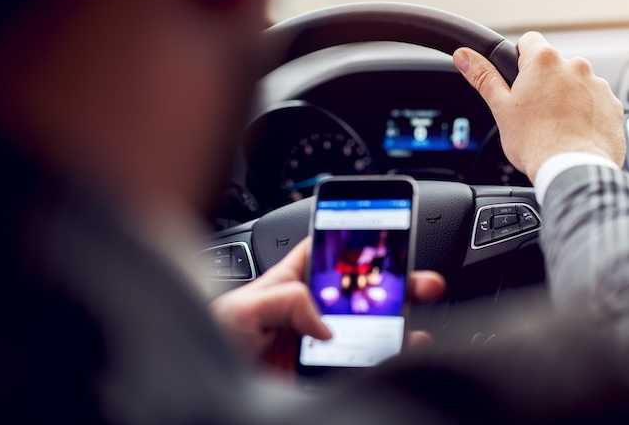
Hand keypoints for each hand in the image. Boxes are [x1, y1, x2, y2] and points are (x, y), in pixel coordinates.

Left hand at [209, 238, 445, 372]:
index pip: (322, 254)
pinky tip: (400, 351)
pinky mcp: (321, 376)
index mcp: (285, 286)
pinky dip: (385, 358)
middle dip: (389, 282)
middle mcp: (306, 314)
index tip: (381, 232)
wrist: (209, 395)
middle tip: (418, 280)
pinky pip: (360, 364)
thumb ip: (282, 301)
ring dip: (395, 322)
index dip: (349, 240)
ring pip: (364, 329)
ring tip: (417, 317)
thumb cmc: (210, 344)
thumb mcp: (240, 310)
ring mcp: (316, 346)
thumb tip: (324, 321)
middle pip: (355, 291)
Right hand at [453, 32, 624, 181]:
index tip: (518, 77)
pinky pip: (597, 103)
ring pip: (577, 84)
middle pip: (554, 66)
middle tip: (533, 111)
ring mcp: (598, 85)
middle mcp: (575, 66)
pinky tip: (575, 134)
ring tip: (556, 126)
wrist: (573, 170)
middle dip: (545, 83)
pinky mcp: (614, 105)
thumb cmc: (535, 142)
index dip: (520, 58)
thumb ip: (483, 77)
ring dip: (568, 98)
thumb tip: (464, 55)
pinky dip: (587, 113)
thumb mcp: (500, 108)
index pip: (529, 41)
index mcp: (544, 61)